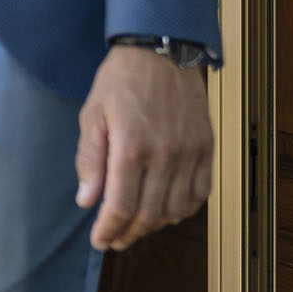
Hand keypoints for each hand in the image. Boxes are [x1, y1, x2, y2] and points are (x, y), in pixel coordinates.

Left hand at [75, 45, 214, 249]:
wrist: (160, 51)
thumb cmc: (120, 80)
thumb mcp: (92, 115)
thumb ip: (90, 160)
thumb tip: (87, 201)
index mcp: (131, 148)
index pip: (121, 206)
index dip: (109, 229)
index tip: (99, 240)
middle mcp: (164, 156)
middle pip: (149, 215)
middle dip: (129, 234)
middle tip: (115, 239)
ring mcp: (189, 154)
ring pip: (176, 210)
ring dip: (155, 226)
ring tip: (136, 227)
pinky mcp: (206, 149)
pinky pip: (200, 194)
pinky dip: (183, 210)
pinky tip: (167, 211)